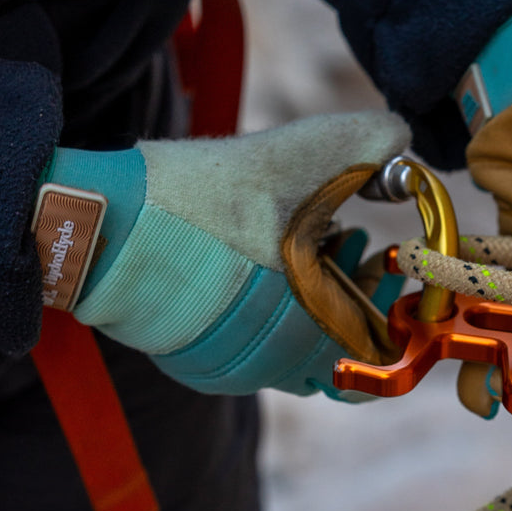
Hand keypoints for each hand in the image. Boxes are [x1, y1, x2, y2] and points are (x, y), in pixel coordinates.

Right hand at [38, 111, 409, 395]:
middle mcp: (274, 367)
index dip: (391, 302)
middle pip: (341, 343)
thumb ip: (371, 142)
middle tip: (341, 238)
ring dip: (314, 295)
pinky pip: (256, 343)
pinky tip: (257, 256)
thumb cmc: (211, 195)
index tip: (380, 255)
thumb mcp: (304, 152)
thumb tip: (402, 142)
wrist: (109, 222)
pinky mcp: (197, 361)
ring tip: (300, 240)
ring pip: (298, 343)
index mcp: (312, 333)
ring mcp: (232, 368)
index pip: (380, 353)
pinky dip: (271, 307)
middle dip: (353, 286)